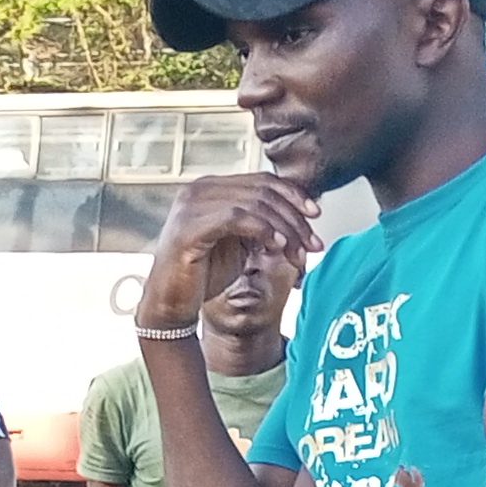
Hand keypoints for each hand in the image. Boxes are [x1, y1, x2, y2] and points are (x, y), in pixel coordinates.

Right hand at [141, 171, 321, 334]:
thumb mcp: (239, 242)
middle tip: (313, 244)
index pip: (262, 180)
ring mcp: (191, 206)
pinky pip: (235, 217)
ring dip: (284, 229)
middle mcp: (198, 190)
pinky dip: (262, 230)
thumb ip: (260, 223)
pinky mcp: (188, 227)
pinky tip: (275, 246)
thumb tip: (300, 211)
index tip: (316, 215)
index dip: (294, 195)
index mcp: (210, 188)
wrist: (169, 306)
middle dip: (294, 219)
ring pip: (254, 203)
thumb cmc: (202, 276)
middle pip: (263, 191)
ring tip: (297, 254)